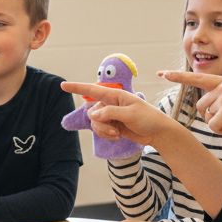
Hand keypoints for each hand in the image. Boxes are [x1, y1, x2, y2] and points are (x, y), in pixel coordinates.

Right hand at [59, 81, 175, 147]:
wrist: (158, 133)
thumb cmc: (148, 119)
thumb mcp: (130, 114)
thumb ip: (110, 113)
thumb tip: (93, 115)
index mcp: (115, 95)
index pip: (92, 90)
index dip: (77, 87)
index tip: (62, 86)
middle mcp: (110, 104)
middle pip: (92, 113)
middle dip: (100, 124)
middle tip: (115, 130)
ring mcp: (111, 115)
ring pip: (95, 124)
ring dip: (104, 131)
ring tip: (118, 134)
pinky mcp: (112, 126)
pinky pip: (100, 131)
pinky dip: (106, 135)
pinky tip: (118, 136)